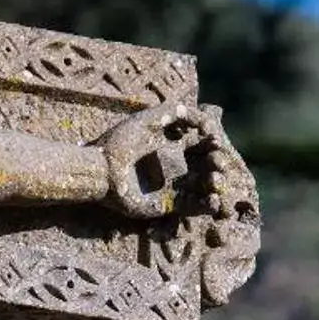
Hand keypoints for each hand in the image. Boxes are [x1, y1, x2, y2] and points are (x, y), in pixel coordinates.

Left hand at [103, 103, 221, 220]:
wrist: (101, 171)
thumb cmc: (120, 143)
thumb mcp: (146, 120)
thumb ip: (172, 112)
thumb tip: (201, 116)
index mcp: (173, 146)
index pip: (201, 143)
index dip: (212, 142)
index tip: (214, 140)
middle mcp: (177, 166)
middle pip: (207, 165)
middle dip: (217, 162)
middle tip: (216, 161)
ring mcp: (174, 186)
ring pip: (204, 186)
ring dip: (215, 182)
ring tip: (214, 179)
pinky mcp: (169, 205)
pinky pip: (194, 207)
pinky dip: (207, 205)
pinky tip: (213, 200)